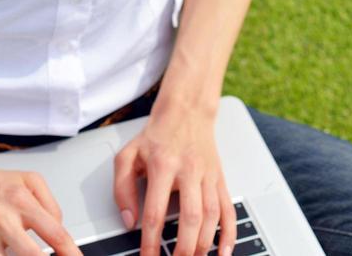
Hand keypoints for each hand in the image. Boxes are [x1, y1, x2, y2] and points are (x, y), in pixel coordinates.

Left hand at [113, 104, 235, 255]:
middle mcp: (188, 170)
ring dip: (204, 244)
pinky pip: (228, 209)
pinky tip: (224, 251)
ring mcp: (207, 175)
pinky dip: (229, 233)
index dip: (151, 241)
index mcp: (163, 164)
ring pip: (211, 215)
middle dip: (183, 249)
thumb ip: (122, 188)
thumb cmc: (156, 134)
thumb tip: (129, 219)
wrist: (186, 109)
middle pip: (190, 217)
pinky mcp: (219, 178)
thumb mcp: (129, 154)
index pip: (156, 212)